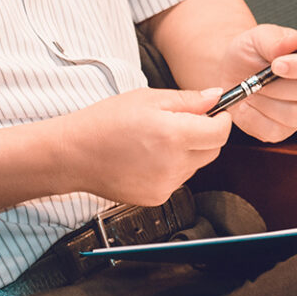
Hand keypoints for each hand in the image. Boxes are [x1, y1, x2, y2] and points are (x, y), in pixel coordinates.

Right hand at [57, 87, 231, 205]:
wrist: (73, 154)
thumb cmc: (104, 122)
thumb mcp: (147, 99)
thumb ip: (187, 100)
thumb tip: (215, 97)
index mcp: (173, 135)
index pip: (220, 133)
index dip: (222, 119)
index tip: (217, 113)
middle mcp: (173, 164)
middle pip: (212, 151)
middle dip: (205, 134)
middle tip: (182, 122)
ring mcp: (165, 185)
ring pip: (195, 165)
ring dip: (187, 152)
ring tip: (156, 140)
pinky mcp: (156, 198)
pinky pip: (177, 179)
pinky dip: (171, 167)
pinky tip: (147, 157)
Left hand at [214, 24, 296, 142]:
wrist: (231, 72)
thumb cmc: (249, 52)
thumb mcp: (258, 37)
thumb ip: (275, 39)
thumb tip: (292, 41)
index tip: (276, 64)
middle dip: (278, 85)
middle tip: (256, 78)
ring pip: (294, 114)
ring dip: (265, 101)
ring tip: (251, 89)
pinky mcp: (283, 130)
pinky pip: (274, 131)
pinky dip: (253, 117)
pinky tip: (247, 104)